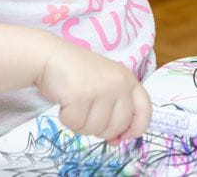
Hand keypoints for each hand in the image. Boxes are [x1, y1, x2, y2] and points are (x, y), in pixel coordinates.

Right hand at [36, 45, 150, 143]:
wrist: (51, 56)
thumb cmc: (77, 73)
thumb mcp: (104, 86)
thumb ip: (115, 109)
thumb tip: (117, 141)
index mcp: (128, 80)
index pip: (145, 110)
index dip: (137, 128)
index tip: (124, 136)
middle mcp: (119, 83)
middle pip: (117, 126)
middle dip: (100, 129)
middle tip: (87, 113)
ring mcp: (101, 89)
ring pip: (95, 129)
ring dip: (81, 124)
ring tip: (74, 103)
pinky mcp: (81, 95)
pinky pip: (75, 124)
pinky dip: (67, 118)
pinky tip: (65, 102)